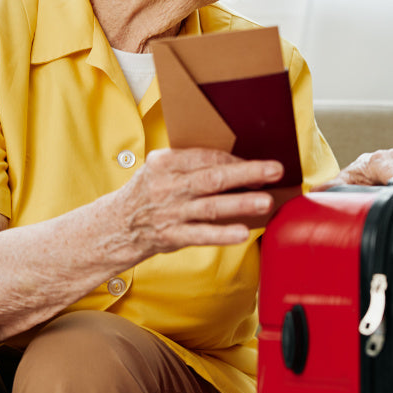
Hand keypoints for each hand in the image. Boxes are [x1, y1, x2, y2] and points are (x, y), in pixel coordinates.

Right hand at [110, 147, 285, 255]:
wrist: (119, 225)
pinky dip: (223, 234)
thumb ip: (189, 164)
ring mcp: (170, 212)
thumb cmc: (148, 192)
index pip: (205, 157)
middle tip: (274, 170)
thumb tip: (236, 163)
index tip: (258, 163)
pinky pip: (201, 235)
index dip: (234, 159)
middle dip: (247, 173)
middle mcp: (167, 186)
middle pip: (212, 178)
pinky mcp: (172, 235)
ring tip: (265, 201)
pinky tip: (242, 232)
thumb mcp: (160, 169)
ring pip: (210, 207)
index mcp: (164, 163)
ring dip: (241, 204)